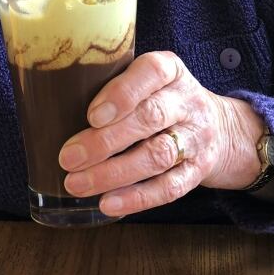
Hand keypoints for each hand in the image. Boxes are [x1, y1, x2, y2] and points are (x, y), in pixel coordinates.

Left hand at [59, 51, 264, 217]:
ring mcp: (197, 138)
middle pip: (150, 118)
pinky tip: (108, 203)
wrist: (221, 129)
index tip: (91, 115)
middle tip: (68, 158)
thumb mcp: (148, 81)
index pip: (152, 73)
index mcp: (171, 71)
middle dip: (105, 141)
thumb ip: (114, 86)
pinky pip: (170, 187)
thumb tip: (52, 108)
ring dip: (114, 173)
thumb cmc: (163, 100)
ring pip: (158, 155)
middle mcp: (188, 102)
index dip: (122, 93)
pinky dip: (137, 198)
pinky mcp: (199, 170)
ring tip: (77, 184)